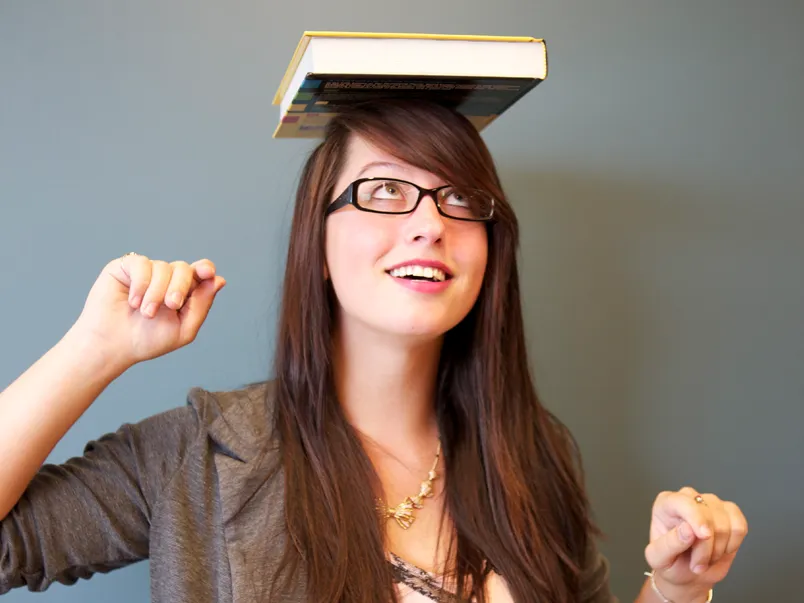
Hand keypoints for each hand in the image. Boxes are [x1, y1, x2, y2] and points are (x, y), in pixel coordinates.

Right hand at [71, 253, 226, 367]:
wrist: (113, 345)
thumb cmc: (147, 340)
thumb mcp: (184, 328)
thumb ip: (202, 305)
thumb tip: (219, 280)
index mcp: (183, 292)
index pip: (199, 273)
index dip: (205, 269)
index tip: (206, 272)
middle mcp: (166, 278)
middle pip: (184, 268)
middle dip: (180, 287)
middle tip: (171, 305)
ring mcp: (147, 271)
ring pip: (163, 267)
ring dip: (156, 292)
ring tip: (145, 312)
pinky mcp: (126, 267)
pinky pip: (141, 263)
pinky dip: (141, 284)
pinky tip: (133, 301)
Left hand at [644, 487, 747, 599]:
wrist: (687, 574)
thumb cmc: (670, 563)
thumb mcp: (659, 559)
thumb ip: (669, 544)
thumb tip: (687, 529)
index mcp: (665, 504)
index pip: (683, 502)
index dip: (696, 517)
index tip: (704, 535)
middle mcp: (688, 499)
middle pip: (708, 516)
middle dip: (706, 547)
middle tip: (697, 565)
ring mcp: (710, 503)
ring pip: (726, 523)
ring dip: (719, 549)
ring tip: (706, 559)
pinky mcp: (729, 514)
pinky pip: (740, 526)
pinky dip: (734, 544)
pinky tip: (722, 550)